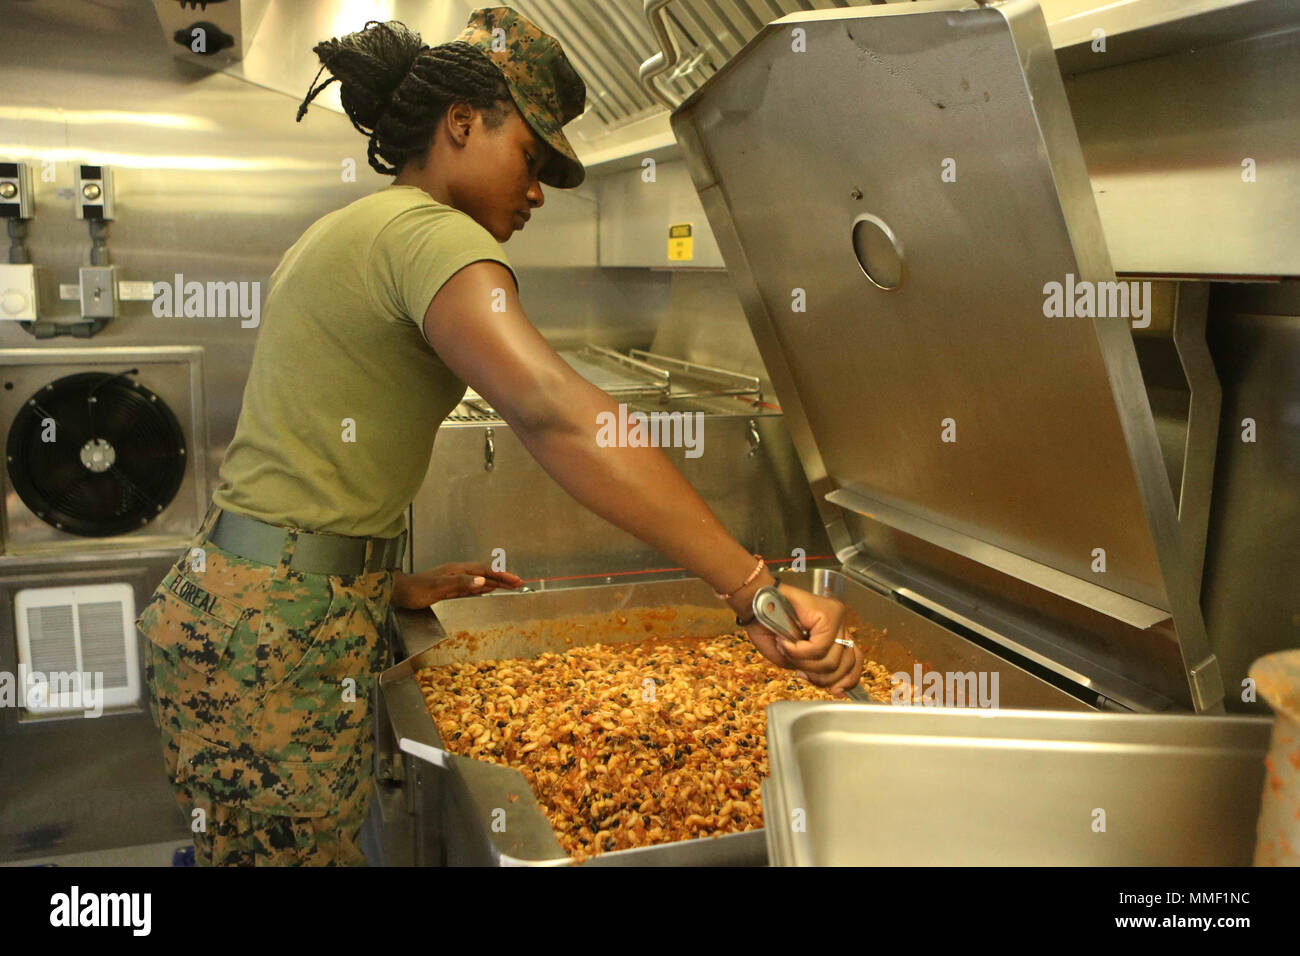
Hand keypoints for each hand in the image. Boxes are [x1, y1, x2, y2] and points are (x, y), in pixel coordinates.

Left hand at [391, 563, 523, 609]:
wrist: (397, 593)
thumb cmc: (415, 591)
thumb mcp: (438, 588)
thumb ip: (460, 584)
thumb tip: (482, 582)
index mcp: (457, 570)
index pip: (484, 570)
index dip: (501, 575)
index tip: (515, 580)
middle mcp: (457, 573)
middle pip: (485, 573)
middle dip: (502, 577)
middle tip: (519, 583)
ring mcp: (453, 580)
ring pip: (479, 580)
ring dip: (495, 582)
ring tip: (509, 586)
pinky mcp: (449, 588)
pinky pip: (472, 586)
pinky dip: (484, 588)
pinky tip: (487, 591)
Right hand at [741, 582, 863, 697]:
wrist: (752, 603)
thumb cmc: (767, 627)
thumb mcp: (792, 659)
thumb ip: (812, 671)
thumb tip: (831, 685)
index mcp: (835, 635)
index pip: (854, 661)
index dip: (847, 680)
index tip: (834, 691)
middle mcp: (839, 625)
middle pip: (846, 664)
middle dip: (819, 676)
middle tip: (798, 668)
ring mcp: (836, 618)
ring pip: (832, 660)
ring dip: (804, 663)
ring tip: (787, 649)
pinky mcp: (828, 614)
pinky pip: (819, 647)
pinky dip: (799, 652)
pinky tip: (786, 642)